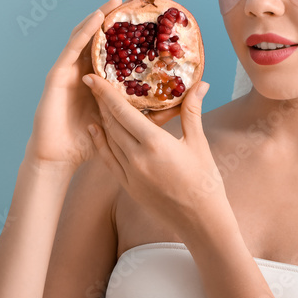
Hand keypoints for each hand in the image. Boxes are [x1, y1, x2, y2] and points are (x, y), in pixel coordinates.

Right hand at [25, 0, 181, 173]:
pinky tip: (96, 18)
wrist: (60, 158)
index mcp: (99, 79)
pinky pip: (72, 49)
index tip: (146, 16)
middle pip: (101, 38)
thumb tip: (180, 100)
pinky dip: (85, 32)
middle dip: (114, 17)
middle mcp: (84, 70)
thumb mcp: (126, 122)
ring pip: (86, 37)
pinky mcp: (57, 75)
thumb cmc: (89, 142)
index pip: (116, 50)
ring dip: (99, 17)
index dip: (129, 32)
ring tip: (116, 1)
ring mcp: (69, 71)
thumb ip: (149, 111)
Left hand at [82, 73, 228, 237]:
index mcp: (155, 144)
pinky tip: (95, 129)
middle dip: (100, 101)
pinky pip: (108, 160)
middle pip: (111, 123)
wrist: (201, 221)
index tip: (92, 76)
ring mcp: (130, 174)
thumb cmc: (205, 181)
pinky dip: (100, 142)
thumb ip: (191, 111)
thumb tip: (200, 84)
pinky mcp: (128, 186)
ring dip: (100, 119)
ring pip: (108, 140)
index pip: (122, 112)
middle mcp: (137, 158)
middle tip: (92, 83)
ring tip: (95, 101)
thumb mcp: (198, 143)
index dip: (105, 92)